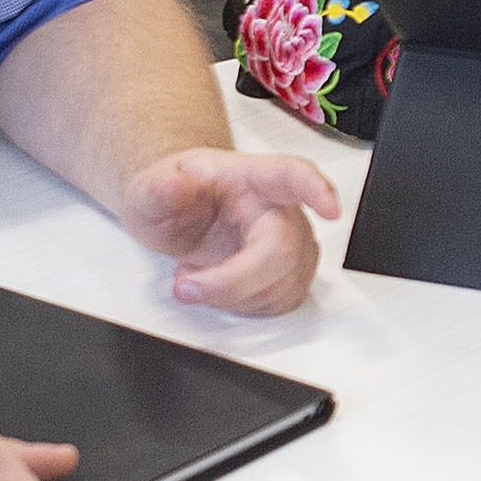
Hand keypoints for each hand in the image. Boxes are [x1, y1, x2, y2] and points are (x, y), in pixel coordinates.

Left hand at [115, 145, 337, 314]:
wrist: (182, 212)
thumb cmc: (177, 198)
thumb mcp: (148, 190)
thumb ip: (156, 189)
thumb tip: (171, 186)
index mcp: (251, 177)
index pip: (292, 176)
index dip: (316, 191)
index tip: (331, 208)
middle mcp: (280, 208)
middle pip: (280, 252)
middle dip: (230, 282)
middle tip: (187, 285)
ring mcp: (293, 242)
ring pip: (281, 286)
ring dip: (230, 295)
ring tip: (200, 274)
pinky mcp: (293, 273)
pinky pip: (281, 302)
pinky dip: (244, 305)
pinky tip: (223, 286)